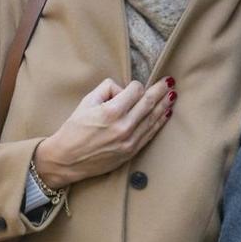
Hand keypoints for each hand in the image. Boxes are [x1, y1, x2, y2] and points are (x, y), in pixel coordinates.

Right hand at [34, 76, 175, 189]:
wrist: (68, 160)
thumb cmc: (74, 129)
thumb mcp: (86, 102)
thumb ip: (107, 90)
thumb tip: (123, 90)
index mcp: (111, 112)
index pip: (135, 91)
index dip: (135, 86)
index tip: (133, 87)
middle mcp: (123, 127)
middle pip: (148, 103)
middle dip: (160, 90)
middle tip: (170, 81)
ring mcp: (130, 141)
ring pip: (152, 118)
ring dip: (164, 105)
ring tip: (172, 95)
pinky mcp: (131, 152)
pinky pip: (149, 133)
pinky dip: (159, 122)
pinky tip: (166, 113)